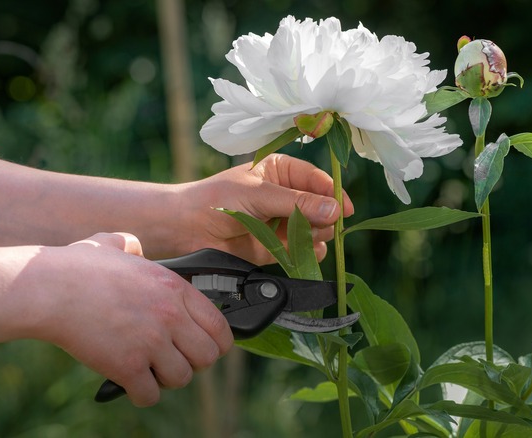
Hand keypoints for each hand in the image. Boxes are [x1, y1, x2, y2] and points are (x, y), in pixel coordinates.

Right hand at [27, 233, 232, 406]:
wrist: (47, 289)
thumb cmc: (76, 268)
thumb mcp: (113, 244)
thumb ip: (131, 244)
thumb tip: (133, 245)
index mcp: (175, 288)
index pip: (219, 326)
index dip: (216, 342)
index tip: (203, 347)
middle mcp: (170, 315)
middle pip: (208, 356)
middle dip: (193, 363)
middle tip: (175, 360)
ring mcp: (150, 341)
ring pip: (182, 378)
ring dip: (167, 380)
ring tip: (151, 371)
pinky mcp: (126, 365)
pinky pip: (150, 395)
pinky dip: (141, 394)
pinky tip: (130, 384)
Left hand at [175, 154, 354, 264]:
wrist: (185, 229)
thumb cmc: (217, 199)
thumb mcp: (259, 194)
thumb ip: (298, 203)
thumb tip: (335, 210)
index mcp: (281, 171)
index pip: (317, 180)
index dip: (333, 193)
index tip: (345, 210)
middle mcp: (285, 196)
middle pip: (320, 207)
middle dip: (324, 217)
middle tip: (321, 226)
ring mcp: (281, 222)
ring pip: (314, 230)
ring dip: (316, 235)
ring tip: (306, 238)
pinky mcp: (275, 248)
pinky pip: (301, 251)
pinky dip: (307, 253)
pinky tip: (306, 253)